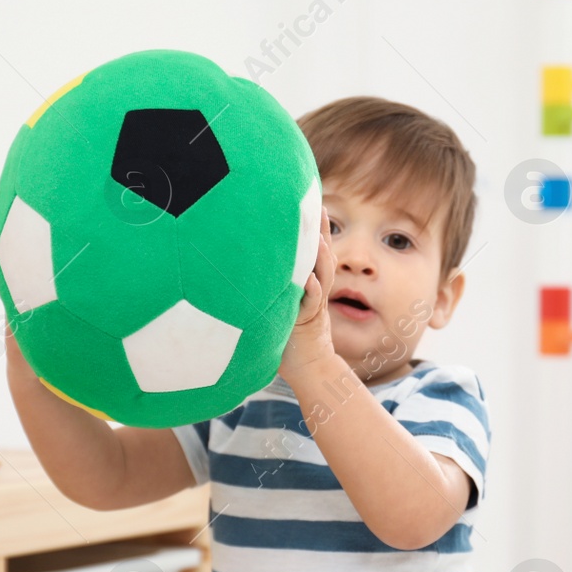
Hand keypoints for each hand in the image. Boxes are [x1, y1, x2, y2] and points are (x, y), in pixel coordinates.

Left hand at [279, 208, 336, 382]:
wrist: (308, 368)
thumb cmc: (288, 338)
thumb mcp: (279, 306)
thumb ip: (273, 288)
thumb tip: (248, 268)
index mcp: (307, 284)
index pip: (313, 251)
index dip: (314, 229)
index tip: (312, 204)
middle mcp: (314, 291)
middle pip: (322, 256)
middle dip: (322, 232)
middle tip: (321, 207)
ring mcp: (314, 306)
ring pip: (323, 276)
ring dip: (322, 257)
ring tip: (319, 238)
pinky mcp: (309, 322)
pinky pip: (312, 305)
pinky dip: (311, 292)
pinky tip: (309, 280)